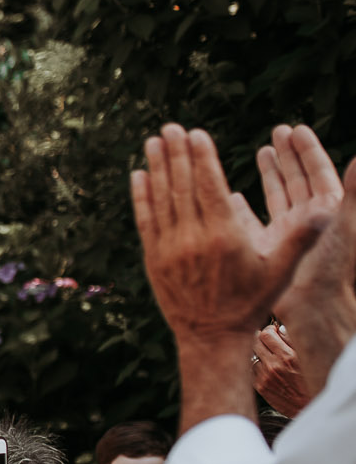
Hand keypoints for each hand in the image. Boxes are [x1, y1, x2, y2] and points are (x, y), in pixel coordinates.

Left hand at [131, 124, 328, 343]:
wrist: (211, 336)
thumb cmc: (251, 301)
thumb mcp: (280, 270)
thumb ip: (300, 238)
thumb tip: (325, 211)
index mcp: (224, 236)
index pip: (209, 187)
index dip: (201, 158)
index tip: (196, 133)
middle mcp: (193, 238)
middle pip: (182, 186)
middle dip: (177, 154)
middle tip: (171, 127)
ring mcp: (169, 248)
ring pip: (161, 199)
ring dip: (156, 167)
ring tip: (154, 141)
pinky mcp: (153, 258)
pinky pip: (145, 220)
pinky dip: (141, 196)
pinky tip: (139, 175)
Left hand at [252, 323, 312, 414]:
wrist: (311, 406)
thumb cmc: (314, 381)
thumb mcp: (309, 358)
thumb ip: (293, 341)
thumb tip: (279, 329)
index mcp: (287, 357)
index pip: (265, 334)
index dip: (269, 331)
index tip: (273, 332)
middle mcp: (273, 366)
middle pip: (255, 343)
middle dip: (261, 339)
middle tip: (268, 341)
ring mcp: (265, 377)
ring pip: (252, 356)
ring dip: (259, 354)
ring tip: (270, 356)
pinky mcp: (260, 387)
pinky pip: (252, 370)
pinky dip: (258, 367)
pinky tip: (268, 369)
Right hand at [258, 123, 355, 394]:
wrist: (318, 309)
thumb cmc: (334, 268)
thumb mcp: (344, 223)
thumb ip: (355, 191)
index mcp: (328, 210)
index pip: (318, 172)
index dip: (307, 150)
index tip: (295, 129)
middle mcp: (309, 220)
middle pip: (297, 180)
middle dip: (288, 156)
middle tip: (277, 131)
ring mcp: (290, 235)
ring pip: (278, 197)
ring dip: (270, 175)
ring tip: (262, 152)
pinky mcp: (271, 251)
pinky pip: (255, 224)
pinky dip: (245, 209)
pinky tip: (233, 197)